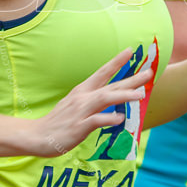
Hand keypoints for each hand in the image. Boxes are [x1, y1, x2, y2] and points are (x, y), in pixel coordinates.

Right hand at [31, 48, 153, 156]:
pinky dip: (108, 118)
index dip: (116, 61)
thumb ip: (94, 100)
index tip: (131, 51)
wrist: (37, 136)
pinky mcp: (79, 127)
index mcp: (82, 91)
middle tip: (149, 72)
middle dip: (131, 79)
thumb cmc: (60, 121)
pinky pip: (96, 121)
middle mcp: (83, 98)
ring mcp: (81, 112)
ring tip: (140, 94)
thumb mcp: (76, 105)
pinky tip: (120, 118)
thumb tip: (113, 98)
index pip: (102, 72)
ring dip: (123, 96)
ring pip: (105, 99)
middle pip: (110, 85)